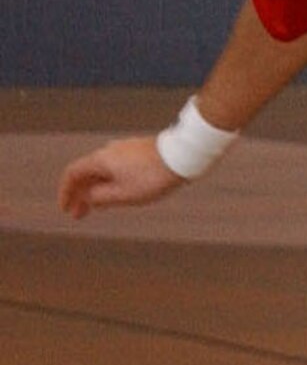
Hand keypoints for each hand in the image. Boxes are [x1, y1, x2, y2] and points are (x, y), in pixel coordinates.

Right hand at [57, 136, 185, 218]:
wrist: (182, 156)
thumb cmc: (153, 177)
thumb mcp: (124, 194)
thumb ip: (101, 198)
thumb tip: (88, 198)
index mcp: (100, 159)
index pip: (72, 174)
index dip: (66, 192)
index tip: (66, 209)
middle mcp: (108, 151)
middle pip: (87, 173)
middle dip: (81, 195)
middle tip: (79, 215)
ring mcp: (124, 150)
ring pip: (102, 171)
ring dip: (96, 190)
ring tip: (96, 208)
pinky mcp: (138, 152)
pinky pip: (116, 169)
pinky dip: (110, 183)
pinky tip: (116, 194)